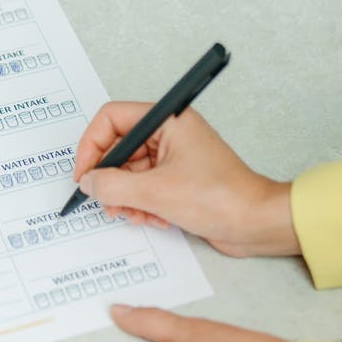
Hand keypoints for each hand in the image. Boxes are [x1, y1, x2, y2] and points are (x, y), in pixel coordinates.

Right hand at [73, 102, 300, 256]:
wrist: (256, 223)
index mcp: (168, 121)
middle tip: (108, 203)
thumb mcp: (156, 192)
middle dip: (111, 181)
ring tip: (138, 215)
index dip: (91, 146)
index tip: (85, 174)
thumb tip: (89, 183)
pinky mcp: (179, 181)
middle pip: (119, 149)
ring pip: (130, 173)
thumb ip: (113, 186)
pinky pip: (145, 189)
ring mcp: (175, 158)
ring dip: (127, 198)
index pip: (112, 118)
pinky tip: (156, 219)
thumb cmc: (221, 198)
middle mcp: (170, 134)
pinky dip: (143, 206)